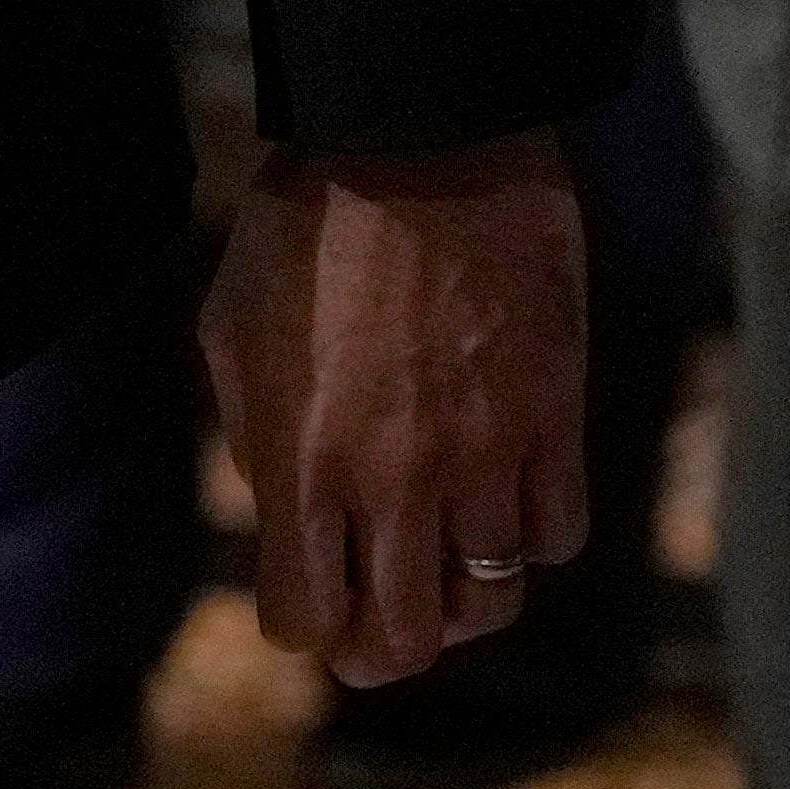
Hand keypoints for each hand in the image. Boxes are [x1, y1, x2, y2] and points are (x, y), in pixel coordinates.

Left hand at [204, 128, 585, 690]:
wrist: (420, 137)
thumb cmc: (307, 222)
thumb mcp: (233, 325)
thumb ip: (251, 432)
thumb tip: (277, 505)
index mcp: (301, 457)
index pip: (306, 618)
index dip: (305, 630)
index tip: (310, 610)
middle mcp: (392, 477)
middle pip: (406, 639)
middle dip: (386, 651)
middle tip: (385, 631)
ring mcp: (480, 455)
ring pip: (491, 601)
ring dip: (465, 597)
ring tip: (448, 563)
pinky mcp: (552, 419)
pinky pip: (555, 536)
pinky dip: (532, 541)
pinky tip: (507, 504)